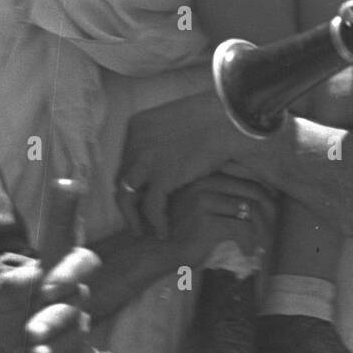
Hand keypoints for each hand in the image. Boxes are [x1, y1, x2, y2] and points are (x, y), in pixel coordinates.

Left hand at [0, 248, 99, 352]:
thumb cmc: (3, 310)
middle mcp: (73, 296)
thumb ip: (16, 282)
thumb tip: (36, 273)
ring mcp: (76, 323)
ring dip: (55, 345)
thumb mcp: (0, 295)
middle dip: (52, 320)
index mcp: (59, 272)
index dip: (70, 274)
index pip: (81, 262)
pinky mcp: (75, 349)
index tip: (46, 291)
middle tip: (30, 332)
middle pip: (76, 302)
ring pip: (77, 331)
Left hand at [118, 92, 243, 237]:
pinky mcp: (162, 176)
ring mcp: (145, 159)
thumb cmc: (214, 120)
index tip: (140, 196)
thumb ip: (165, 144)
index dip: (133, 181)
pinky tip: (165, 233)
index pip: (125, 161)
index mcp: (138, 126)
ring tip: (144, 232)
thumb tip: (167, 162)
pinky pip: (151, 208)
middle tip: (138, 219)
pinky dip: (157, 223)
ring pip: (125, 196)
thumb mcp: (177, 126)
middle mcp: (135, 141)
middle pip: (122, 178)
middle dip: (130, 200)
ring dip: (133, 217)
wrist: (230, 119)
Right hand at [166, 174, 275, 263]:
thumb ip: (224, 195)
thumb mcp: (201, 203)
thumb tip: (265, 195)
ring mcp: (204, 200)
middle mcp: (204, 182)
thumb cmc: (182, 228)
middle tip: (273, 227)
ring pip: (251, 210)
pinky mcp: (206, 222)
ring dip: (263, 230)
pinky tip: (247, 252)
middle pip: (253, 190)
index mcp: (205, 173)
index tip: (272, 206)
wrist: (156, 249)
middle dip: (270, 211)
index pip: (247, 173)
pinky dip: (250, 243)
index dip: (266, 190)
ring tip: (263, 243)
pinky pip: (242, 229)